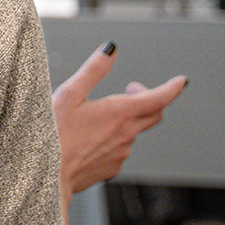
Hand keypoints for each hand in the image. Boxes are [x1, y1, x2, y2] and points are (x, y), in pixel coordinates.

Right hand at [53, 42, 186, 198]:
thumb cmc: (52, 133)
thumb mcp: (69, 93)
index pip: (159, 98)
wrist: (45, 174)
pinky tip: (88, 139)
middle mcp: (126, 134)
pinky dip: (113, 140)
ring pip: (134, 132)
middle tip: (130, 91)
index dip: (172, 87)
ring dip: (125, 121)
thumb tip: (110, 50)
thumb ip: (93, 70)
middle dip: (148, 99)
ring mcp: (121, 153)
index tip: (180, 81)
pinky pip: (120, 149)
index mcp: (118, 113)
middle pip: (154, 114)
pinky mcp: (112, 168)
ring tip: (96, 117)